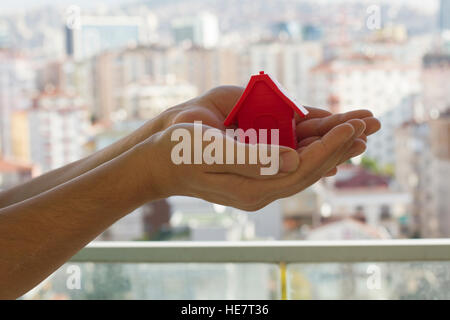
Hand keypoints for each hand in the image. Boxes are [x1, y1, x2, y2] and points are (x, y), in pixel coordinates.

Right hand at [162, 86, 380, 175]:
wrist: (158, 164)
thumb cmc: (179, 153)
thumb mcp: (211, 151)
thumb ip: (253, 158)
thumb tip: (296, 162)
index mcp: (253, 188)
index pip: (302, 168)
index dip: (329, 146)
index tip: (352, 125)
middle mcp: (261, 189)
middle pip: (310, 168)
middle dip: (339, 146)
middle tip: (368, 125)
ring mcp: (258, 183)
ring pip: (303, 165)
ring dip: (330, 147)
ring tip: (356, 132)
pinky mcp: (254, 173)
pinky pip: (290, 163)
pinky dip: (311, 150)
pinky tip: (324, 145)